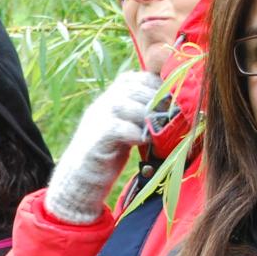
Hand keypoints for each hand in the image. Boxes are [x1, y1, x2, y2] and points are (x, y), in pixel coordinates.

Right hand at [43, 69, 160, 223]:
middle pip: (134, 88)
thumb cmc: (110, 153)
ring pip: (124, 104)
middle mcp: (104, 102)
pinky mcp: (97, 137)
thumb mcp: (128, 126)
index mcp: (113, 96)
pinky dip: (135, 134)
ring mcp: (98, 118)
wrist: (81, 177)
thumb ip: (143, 114)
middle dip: (156, 102)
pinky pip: (117, 127)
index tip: (172, 104)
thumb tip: (175, 108)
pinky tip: (144, 143)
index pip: (140, 78)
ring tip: (158, 131)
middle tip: (171, 118)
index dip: (160, 87)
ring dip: (146, 116)